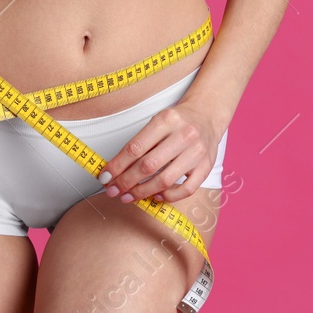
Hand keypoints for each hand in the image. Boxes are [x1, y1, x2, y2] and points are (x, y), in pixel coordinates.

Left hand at [98, 100, 221, 204]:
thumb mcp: (157, 121)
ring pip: (165, 180)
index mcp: (166, 120)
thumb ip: (140, 143)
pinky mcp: (206, 166)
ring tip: (129, 196)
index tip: (105, 177)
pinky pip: (186, 189)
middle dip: (126, 182)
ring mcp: (197, 152)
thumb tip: (115, 169)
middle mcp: (184, 135)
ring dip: (142, 192)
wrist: (207, 115)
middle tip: (113, 191)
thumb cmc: (177, 121)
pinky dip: (168, 196)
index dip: (117, 165)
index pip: (136, 147)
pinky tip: (156, 195)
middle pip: (148, 166)